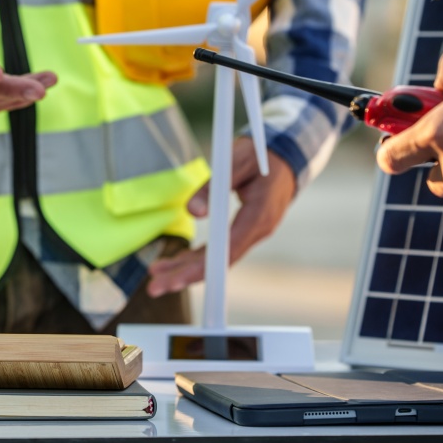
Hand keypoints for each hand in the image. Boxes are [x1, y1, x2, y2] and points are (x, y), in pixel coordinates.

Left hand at [147, 137, 295, 296]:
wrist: (287, 154)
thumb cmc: (261, 154)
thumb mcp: (235, 162)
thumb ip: (212, 187)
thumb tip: (192, 212)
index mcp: (260, 216)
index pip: (227, 252)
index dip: (201, 269)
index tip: (175, 280)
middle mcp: (257, 230)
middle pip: (219, 263)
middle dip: (185, 276)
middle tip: (155, 288)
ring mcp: (251, 232)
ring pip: (216, 259)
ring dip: (186, 269)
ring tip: (157, 277)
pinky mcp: (244, 230)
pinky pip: (219, 249)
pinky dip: (196, 257)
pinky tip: (175, 263)